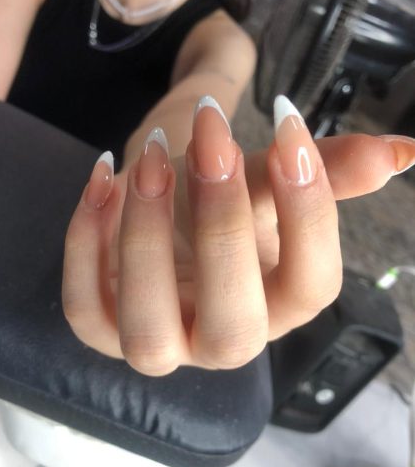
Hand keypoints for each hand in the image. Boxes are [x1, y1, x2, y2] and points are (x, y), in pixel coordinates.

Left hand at [62, 96, 414, 375]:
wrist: (169, 215)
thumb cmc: (227, 200)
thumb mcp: (269, 180)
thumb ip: (323, 170)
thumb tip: (401, 152)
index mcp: (281, 308)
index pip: (314, 285)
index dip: (309, 208)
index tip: (288, 123)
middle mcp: (224, 341)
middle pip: (234, 325)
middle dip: (223, 226)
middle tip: (211, 139)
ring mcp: (160, 343)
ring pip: (150, 332)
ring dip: (146, 240)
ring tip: (152, 156)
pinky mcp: (102, 329)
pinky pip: (84, 309)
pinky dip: (85, 243)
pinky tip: (105, 175)